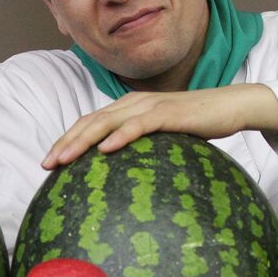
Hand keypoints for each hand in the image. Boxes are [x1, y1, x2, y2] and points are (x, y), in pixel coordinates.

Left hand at [40, 83, 277, 168]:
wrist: (231, 107)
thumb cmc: (195, 125)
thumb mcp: (161, 137)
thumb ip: (140, 147)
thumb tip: (121, 173)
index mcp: (128, 108)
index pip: (89, 123)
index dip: (67, 140)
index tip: (48, 162)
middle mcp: (133, 103)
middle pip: (90, 122)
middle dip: (65, 142)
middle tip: (46, 164)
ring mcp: (149, 106)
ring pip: (108, 122)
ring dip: (83, 140)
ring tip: (65, 158)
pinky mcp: (168, 113)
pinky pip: (139, 124)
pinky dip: (120, 136)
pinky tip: (105, 150)